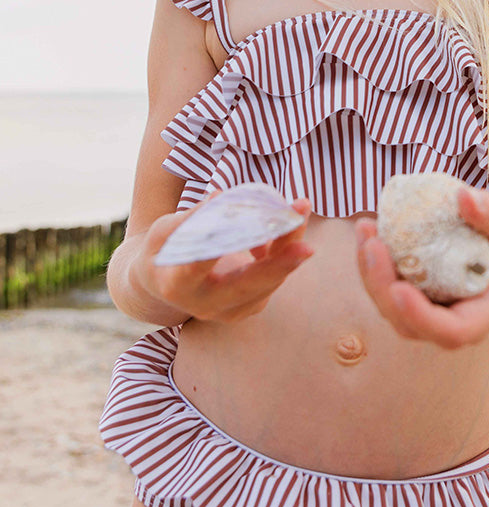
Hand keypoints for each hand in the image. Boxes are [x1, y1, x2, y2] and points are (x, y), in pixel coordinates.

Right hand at [135, 195, 313, 322]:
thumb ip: (192, 217)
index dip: (214, 254)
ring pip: (268, 279)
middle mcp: (204, 304)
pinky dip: (285, 248)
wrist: (165, 284)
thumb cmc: (163, 250)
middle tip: (307, 246)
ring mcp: (229, 310)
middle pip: (245, 285)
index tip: (232, 232)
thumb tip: (220, 197)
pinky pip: (274, 277)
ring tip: (301, 207)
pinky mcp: (249, 305)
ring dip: (290, 244)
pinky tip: (291, 221)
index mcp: (176, 284)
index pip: (194, 269)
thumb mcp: (164, 230)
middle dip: (279, 264)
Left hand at [356, 187, 488, 348]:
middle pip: (409, 324)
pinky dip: (373, 264)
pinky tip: (368, 231)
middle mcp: (454, 322)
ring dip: (370, 273)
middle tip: (372, 245)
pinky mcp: (416, 299)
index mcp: (485, 314)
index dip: (421, 317)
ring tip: (366, 230)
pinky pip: (387, 291)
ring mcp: (431, 314)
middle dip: (382, 288)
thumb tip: (463, 195)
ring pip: (391, 309)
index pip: (451, 331)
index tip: (399, 288)